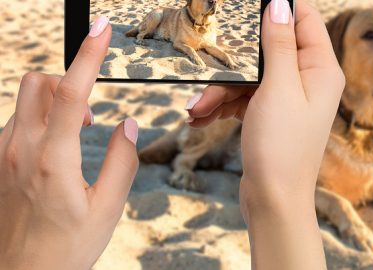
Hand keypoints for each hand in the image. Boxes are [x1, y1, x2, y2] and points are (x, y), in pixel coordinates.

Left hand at [0, 17, 138, 269]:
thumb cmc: (65, 249)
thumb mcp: (107, 210)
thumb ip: (122, 162)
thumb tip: (127, 125)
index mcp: (53, 161)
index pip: (72, 93)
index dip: (89, 56)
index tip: (101, 29)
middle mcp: (20, 149)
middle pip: (39, 82)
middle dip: (68, 82)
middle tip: (89, 114)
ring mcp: (2, 154)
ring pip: (25, 100)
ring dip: (54, 104)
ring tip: (75, 138)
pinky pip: (16, 121)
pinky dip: (39, 121)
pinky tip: (54, 151)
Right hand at [185, 0, 343, 268]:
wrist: (273, 200)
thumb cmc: (282, 147)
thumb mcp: (278, 88)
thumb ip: (279, 44)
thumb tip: (280, 4)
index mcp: (320, 68)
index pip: (304, 19)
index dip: (277, 8)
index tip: (246, 6)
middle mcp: (308, 80)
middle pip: (268, 49)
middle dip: (235, 61)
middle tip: (210, 64)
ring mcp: (289, 99)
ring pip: (250, 76)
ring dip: (221, 89)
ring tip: (197, 108)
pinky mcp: (271, 115)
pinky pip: (244, 97)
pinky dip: (223, 104)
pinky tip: (200, 116)